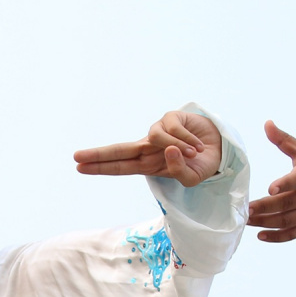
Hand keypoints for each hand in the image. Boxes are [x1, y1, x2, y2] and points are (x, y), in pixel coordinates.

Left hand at [73, 110, 223, 187]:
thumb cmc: (201, 165)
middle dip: (98, 154)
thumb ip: (179, 171)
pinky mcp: (171, 118)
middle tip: (76, 157)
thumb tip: (168, 149)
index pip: (120, 167)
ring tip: (195, 153)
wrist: (220, 148)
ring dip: (178, 147)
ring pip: (157, 138)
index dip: (100, 167)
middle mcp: (148, 148)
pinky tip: (198, 145)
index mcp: (147, 165)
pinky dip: (188, 140)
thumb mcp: (192, 178)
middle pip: (120, 150)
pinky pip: (174, 129)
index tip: (78, 166)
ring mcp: (158, 131)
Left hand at [246, 123, 295, 243]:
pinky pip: (293, 234)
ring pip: (287, 220)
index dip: (286, 183)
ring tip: (247, 221)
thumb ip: (285, 140)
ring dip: (266, 222)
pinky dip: (277, 237)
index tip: (271, 188)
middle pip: (288, 203)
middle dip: (266, 207)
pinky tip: (260, 235)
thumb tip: (267, 123)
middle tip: (246, 209)